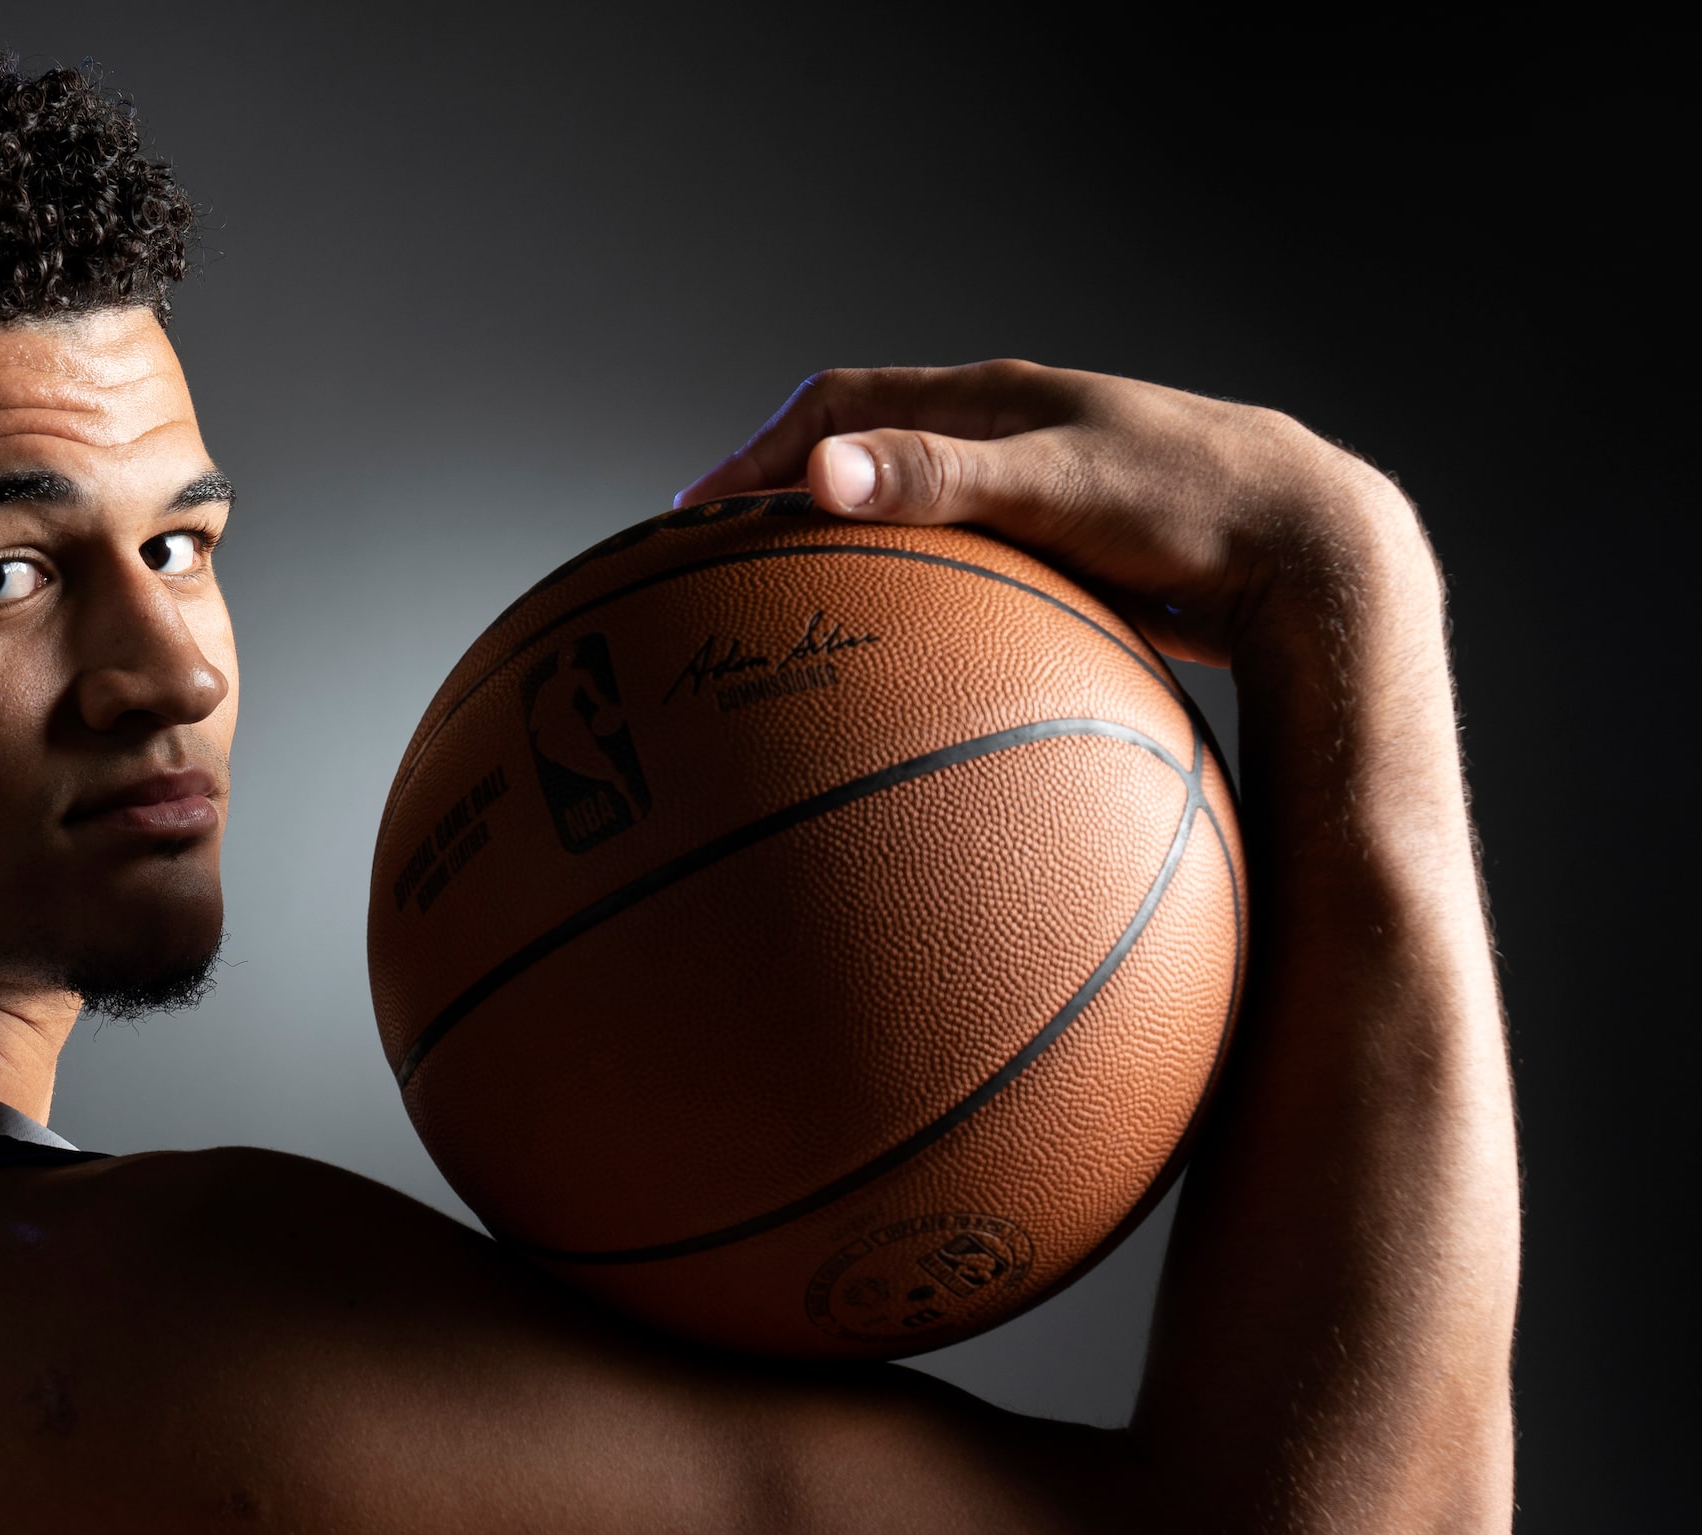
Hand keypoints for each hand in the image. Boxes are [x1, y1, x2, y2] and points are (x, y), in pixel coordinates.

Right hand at [673, 361, 1429, 670]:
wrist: (1318, 548)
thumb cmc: (1190, 508)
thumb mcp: (1051, 488)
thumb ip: (933, 478)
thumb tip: (816, 471)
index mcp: (996, 400)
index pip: (844, 404)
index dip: (764, 450)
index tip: (702, 510)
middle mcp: (1017, 431)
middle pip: (876, 450)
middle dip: (799, 494)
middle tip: (733, 556)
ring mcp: (1051, 487)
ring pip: (928, 508)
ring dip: (862, 541)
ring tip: (811, 602)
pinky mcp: (1084, 543)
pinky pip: (975, 560)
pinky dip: (926, 586)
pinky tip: (924, 650)